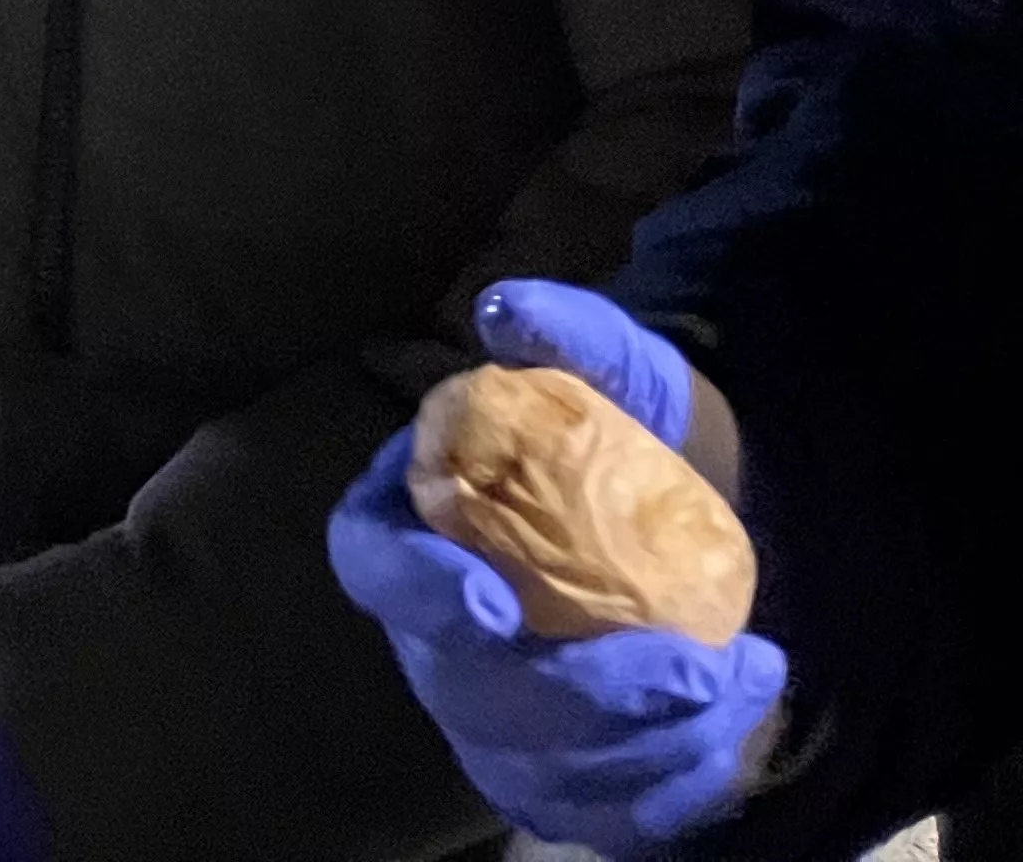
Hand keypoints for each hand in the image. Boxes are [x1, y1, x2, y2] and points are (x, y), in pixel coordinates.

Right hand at [326, 284, 782, 854]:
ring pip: (538, 768)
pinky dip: (674, 788)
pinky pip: (601, 816)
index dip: (420, 592)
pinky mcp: (562, 784)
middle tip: (695, 667)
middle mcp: (434, 641)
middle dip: (581, 693)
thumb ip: (568, 339)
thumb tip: (507, 313)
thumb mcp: (625, 380)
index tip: (495, 600)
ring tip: (747, 680)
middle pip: (467, 691)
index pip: (377, 570)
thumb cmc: (644, 450)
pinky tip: (737, 733)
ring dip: (648, 745)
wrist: (718, 542)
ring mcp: (493, 723)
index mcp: (413, 531)